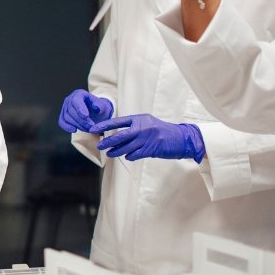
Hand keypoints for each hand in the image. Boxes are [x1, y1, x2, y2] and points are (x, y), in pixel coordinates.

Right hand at [58, 89, 113, 132]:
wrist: (96, 113)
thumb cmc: (99, 108)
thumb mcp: (103, 106)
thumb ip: (101, 106)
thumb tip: (96, 108)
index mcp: (79, 94)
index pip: (76, 100)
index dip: (80, 109)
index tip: (86, 117)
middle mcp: (70, 99)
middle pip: (71, 110)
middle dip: (81, 120)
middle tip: (91, 126)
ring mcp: (65, 107)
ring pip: (67, 117)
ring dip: (77, 125)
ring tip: (87, 129)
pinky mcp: (63, 115)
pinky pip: (62, 121)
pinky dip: (67, 127)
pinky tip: (74, 130)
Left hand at [90, 114, 204, 162]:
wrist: (181, 138)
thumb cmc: (162, 130)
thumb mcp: (148, 123)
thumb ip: (134, 126)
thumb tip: (115, 134)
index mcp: (140, 119)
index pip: (118, 121)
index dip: (104, 125)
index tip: (94, 129)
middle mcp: (142, 128)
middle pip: (120, 136)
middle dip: (108, 142)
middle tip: (100, 146)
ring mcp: (147, 139)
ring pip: (126, 147)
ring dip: (116, 151)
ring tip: (110, 154)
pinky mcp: (151, 149)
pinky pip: (135, 154)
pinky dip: (130, 156)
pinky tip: (127, 156)